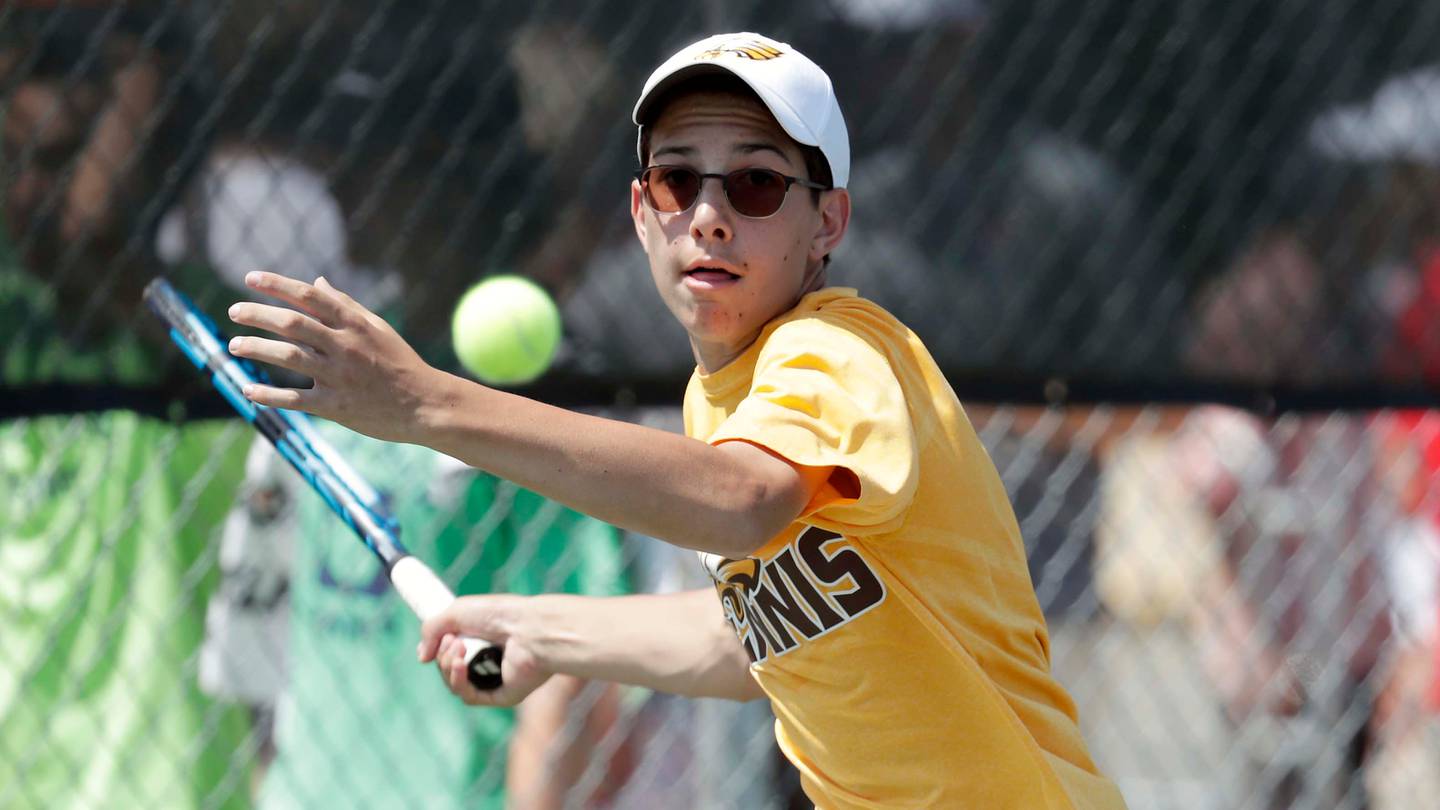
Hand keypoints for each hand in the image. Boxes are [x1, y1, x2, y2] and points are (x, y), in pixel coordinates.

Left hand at [228, 271, 448, 443]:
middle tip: (234, 311)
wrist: (424, 405)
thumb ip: (346, 305)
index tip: (250, 278)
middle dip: (258, 314)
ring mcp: (340, 376)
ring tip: (234, 346)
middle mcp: (345, 346)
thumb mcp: (378, 328)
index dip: (277, 284)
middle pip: (292, 323)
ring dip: (256, 348)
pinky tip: (248, 390)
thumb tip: (318, 283)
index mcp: (354, 324)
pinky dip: (268, 394)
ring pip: (288, 356)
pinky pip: (294, 398)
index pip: (310, 296)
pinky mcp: (336, 406)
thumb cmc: (400, 363)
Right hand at [418, 595, 551, 706]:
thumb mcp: (456, 612)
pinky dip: (458, 682)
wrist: (528, 628)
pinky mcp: (501, 695)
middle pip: (450, 669)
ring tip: (458, 647)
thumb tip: (423, 657)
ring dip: (448, 666)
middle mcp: (489, 660)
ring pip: (456, 684)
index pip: (452, 651)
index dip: (440, 647)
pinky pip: (470, 696)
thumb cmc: (499, 614)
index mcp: (483, 640)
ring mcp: (495, 679)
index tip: (437, 638)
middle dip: (444, 655)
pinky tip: (460, 665)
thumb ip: (432, 630)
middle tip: (452, 640)